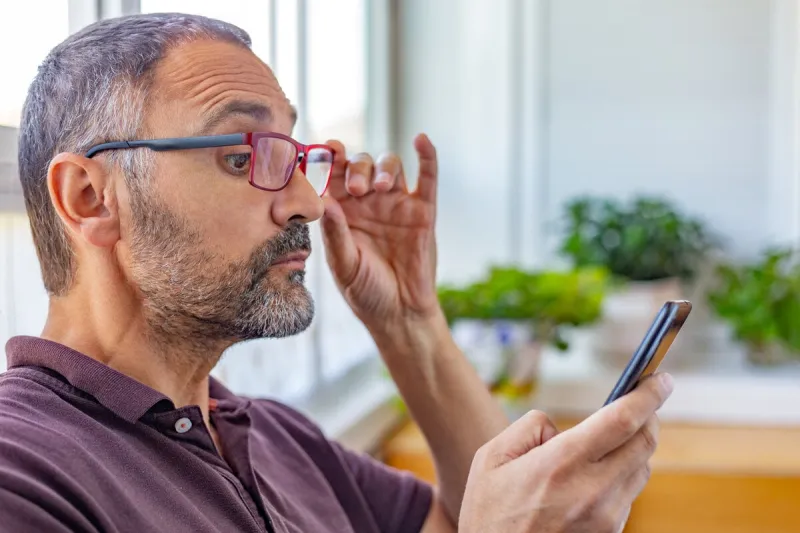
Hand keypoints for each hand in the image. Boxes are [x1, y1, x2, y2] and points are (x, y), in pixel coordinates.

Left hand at [320, 135, 440, 329]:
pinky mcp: (422, 211)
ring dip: (383, 168)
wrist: (400, 313)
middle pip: (362, 164)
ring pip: (390, 166)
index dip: (326, 158)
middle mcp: (368, 202)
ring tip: (380, 187)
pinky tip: (421, 140)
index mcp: (342, 211)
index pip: (332, 175)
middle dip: (357, 169)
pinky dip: (426, 156)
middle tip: (356, 190)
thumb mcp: (345, 265)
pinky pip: (427, 178)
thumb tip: (325, 200)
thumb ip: (336, 234)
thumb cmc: (366, 292)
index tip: (322, 149)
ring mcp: (396, 204)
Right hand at [458, 373, 673, 532]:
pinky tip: (595, 475)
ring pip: (640, 470)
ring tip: (611, 439)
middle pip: (644, 443)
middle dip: (649, 415)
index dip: (648, 394)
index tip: (661, 379)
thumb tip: (559, 429)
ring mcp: (606, 518)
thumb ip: (529, 428)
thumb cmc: (488, 514)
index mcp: (561, 464)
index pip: (623, 420)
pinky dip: (621, 476)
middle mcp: (592, 492)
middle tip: (643, 401)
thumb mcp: (491, 458)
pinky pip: (628, 496)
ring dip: (634, 447)